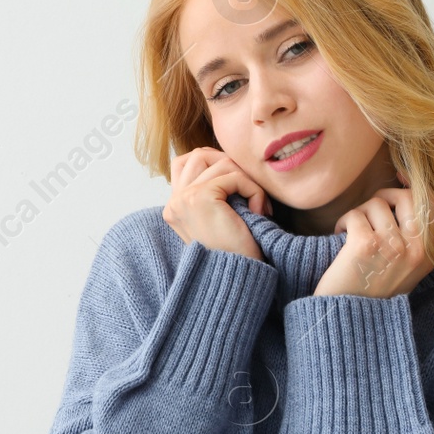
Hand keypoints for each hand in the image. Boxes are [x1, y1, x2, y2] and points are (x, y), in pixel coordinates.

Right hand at [162, 147, 269, 261]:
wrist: (238, 279)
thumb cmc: (237, 252)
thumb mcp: (220, 218)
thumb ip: (214, 191)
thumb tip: (228, 160)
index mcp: (175, 207)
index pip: (186, 163)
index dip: (216, 165)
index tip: (240, 189)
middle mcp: (174, 202)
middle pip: (199, 154)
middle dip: (230, 165)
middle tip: (251, 191)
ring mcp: (183, 199)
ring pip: (220, 162)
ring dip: (246, 180)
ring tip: (258, 206)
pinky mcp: (199, 198)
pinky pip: (234, 176)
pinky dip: (253, 190)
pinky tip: (259, 211)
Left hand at [312, 171, 433, 297]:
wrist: (349, 321)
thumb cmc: (373, 289)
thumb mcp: (407, 265)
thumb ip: (413, 233)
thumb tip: (408, 185)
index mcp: (430, 254)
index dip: (416, 187)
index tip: (399, 182)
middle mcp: (417, 250)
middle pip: (407, 196)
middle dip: (384, 197)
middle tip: (369, 212)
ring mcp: (392, 247)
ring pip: (376, 204)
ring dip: (359, 214)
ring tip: (353, 234)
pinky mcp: (364, 246)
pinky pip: (354, 215)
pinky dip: (343, 223)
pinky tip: (340, 238)